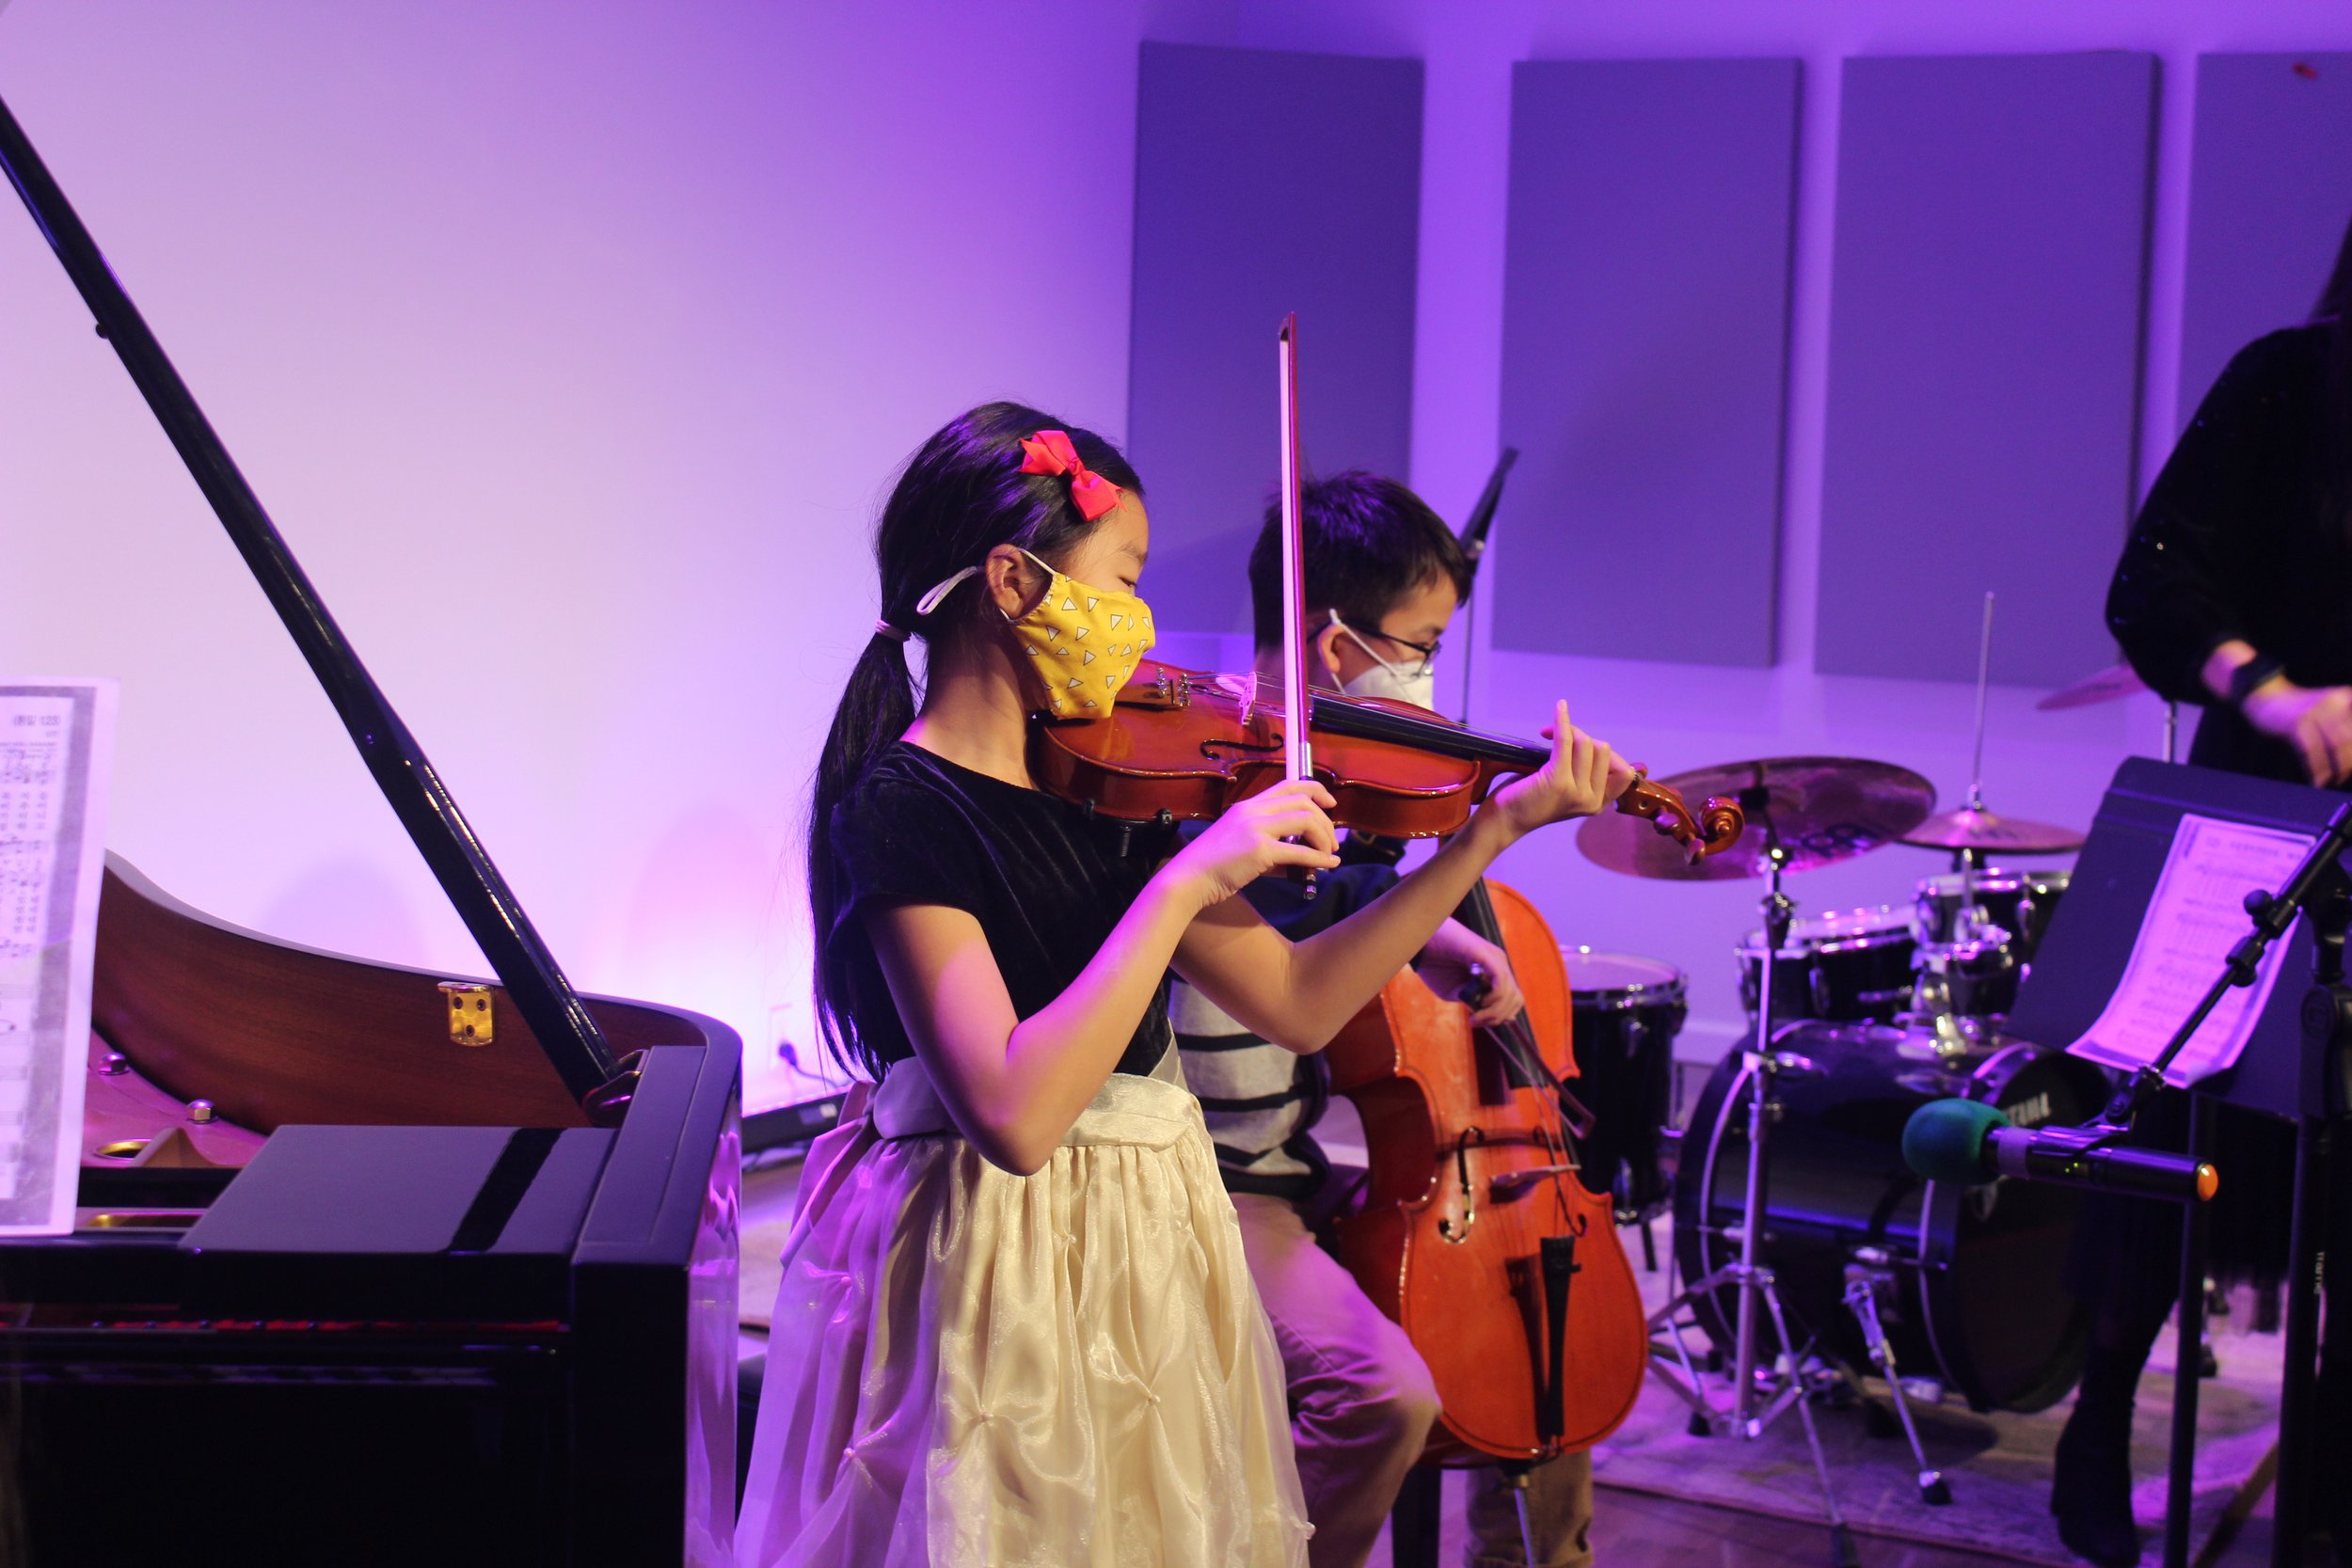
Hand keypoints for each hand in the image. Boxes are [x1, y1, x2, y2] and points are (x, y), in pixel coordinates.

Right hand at [1166, 778, 1340, 907]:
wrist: (1189, 878)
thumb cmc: (1212, 865)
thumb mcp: (1241, 845)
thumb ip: (1271, 848)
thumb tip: (1302, 861)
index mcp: (1248, 806)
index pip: (1289, 784)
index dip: (1316, 790)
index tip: (1330, 803)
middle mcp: (1254, 811)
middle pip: (1304, 801)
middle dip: (1325, 821)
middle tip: (1333, 841)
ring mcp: (1257, 828)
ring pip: (1306, 820)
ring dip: (1324, 837)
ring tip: (1329, 853)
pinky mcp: (1260, 850)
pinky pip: (1300, 852)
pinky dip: (1319, 858)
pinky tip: (1328, 865)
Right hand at [1415, 918, 1524, 1025]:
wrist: (1419, 944)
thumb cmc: (1434, 966)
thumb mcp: (1456, 992)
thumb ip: (1474, 1002)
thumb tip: (1493, 1016)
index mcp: (1494, 971)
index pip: (1513, 998)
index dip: (1502, 1016)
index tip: (1481, 1023)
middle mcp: (1499, 964)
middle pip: (1515, 998)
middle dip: (1498, 1017)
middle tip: (1476, 1022)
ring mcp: (1494, 958)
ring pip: (1510, 993)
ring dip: (1494, 1012)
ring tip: (1475, 1017)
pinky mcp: (1486, 955)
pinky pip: (1500, 981)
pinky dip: (1493, 998)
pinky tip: (1479, 1003)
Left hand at [1483, 700, 1620, 841]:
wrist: (1505, 818)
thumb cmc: (1533, 800)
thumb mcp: (1569, 791)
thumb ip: (1587, 775)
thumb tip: (1599, 746)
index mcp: (1599, 804)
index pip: (1625, 773)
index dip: (1608, 755)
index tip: (1584, 748)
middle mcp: (1593, 802)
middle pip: (1604, 751)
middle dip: (1582, 737)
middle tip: (1558, 739)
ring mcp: (1577, 793)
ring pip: (1587, 743)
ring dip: (1569, 730)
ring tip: (1548, 733)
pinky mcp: (1558, 782)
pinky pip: (1566, 740)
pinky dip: (1563, 721)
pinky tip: (1560, 708)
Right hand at [2242, 681, 2351, 786]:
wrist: (2267, 697)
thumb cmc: (2300, 712)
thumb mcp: (2327, 712)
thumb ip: (2343, 729)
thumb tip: (2350, 761)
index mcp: (2345, 697)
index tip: (2351, 767)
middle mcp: (2333, 702)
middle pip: (2349, 737)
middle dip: (2349, 762)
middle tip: (2345, 776)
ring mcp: (2314, 711)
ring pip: (2336, 744)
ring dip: (2338, 768)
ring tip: (2335, 781)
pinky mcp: (2297, 722)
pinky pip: (2312, 749)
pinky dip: (2317, 768)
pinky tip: (2318, 780)